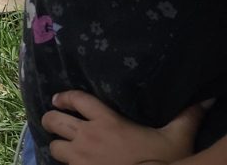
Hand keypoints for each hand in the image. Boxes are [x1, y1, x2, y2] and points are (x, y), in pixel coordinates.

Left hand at [44, 92, 204, 164]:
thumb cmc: (164, 160)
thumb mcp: (177, 136)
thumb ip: (186, 116)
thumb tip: (204, 100)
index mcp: (107, 121)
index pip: (77, 99)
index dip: (64, 97)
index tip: (59, 99)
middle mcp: (88, 136)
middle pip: (54, 120)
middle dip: (51, 119)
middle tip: (54, 122)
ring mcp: (81, 158)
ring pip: (54, 146)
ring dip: (58, 145)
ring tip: (63, 146)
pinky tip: (71, 164)